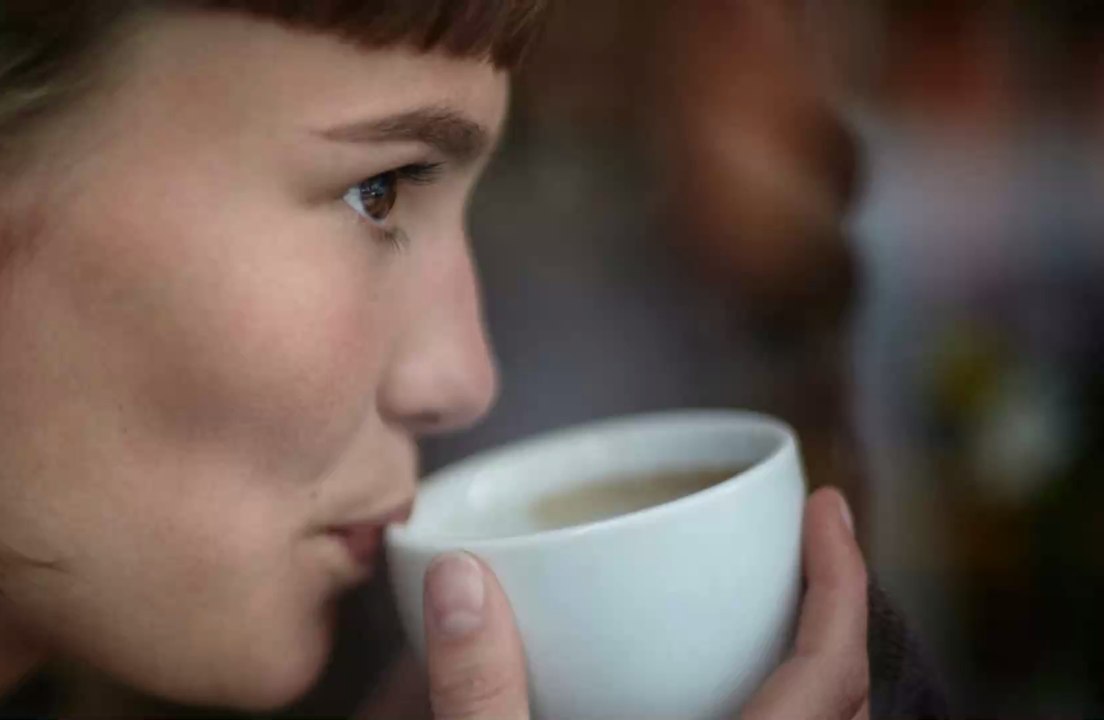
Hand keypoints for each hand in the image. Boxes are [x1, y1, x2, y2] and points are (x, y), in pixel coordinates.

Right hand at [358, 487, 868, 719]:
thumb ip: (478, 693)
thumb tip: (456, 577)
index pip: (825, 672)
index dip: (840, 582)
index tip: (829, 504)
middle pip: (840, 703)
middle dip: (830, 615)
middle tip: (805, 547)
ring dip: (803, 670)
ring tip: (765, 605)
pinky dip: (755, 708)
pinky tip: (694, 690)